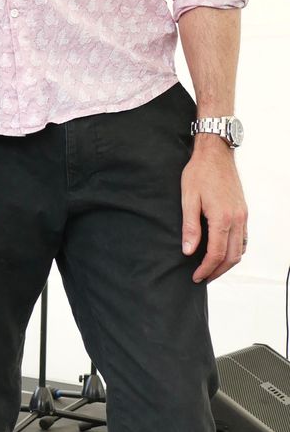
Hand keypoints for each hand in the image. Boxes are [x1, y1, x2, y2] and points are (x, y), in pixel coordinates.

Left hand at [181, 138, 247, 282]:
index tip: (196, 277)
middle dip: (217, 271)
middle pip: (232, 257)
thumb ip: (189, 226)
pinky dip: (235, 250)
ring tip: (212, 269)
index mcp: (222, 217)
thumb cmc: (199, 172)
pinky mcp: (243, 211)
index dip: (206, 269)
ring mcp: (242, 215)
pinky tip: (223, 251)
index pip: (216, 253)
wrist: (215, 153)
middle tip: (203, 278)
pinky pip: (243, 238)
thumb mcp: (188, 197)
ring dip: (228, 263)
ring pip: (240, 249)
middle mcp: (237, 219)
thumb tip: (188, 251)